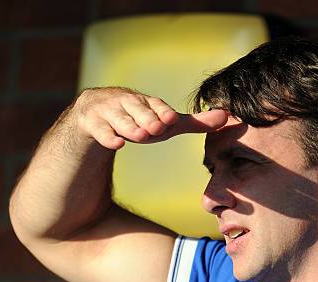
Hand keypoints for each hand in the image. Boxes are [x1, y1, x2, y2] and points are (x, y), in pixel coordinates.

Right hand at [73, 86, 228, 149]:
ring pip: (118, 119)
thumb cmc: (138, 120)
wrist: (94, 117)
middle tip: (156, 129)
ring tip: (139, 136)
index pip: (155, 106)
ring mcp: (106, 112)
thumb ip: (195, 123)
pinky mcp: (90, 123)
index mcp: (145, 102)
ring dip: (129, 127)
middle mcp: (125, 102)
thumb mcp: (165, 123)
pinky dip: (107, 136)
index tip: (171, 120)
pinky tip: (116, 143)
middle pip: (137, 110)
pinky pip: (99, 130)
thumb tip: (227, 117)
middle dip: (146, 118)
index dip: (162, 112)